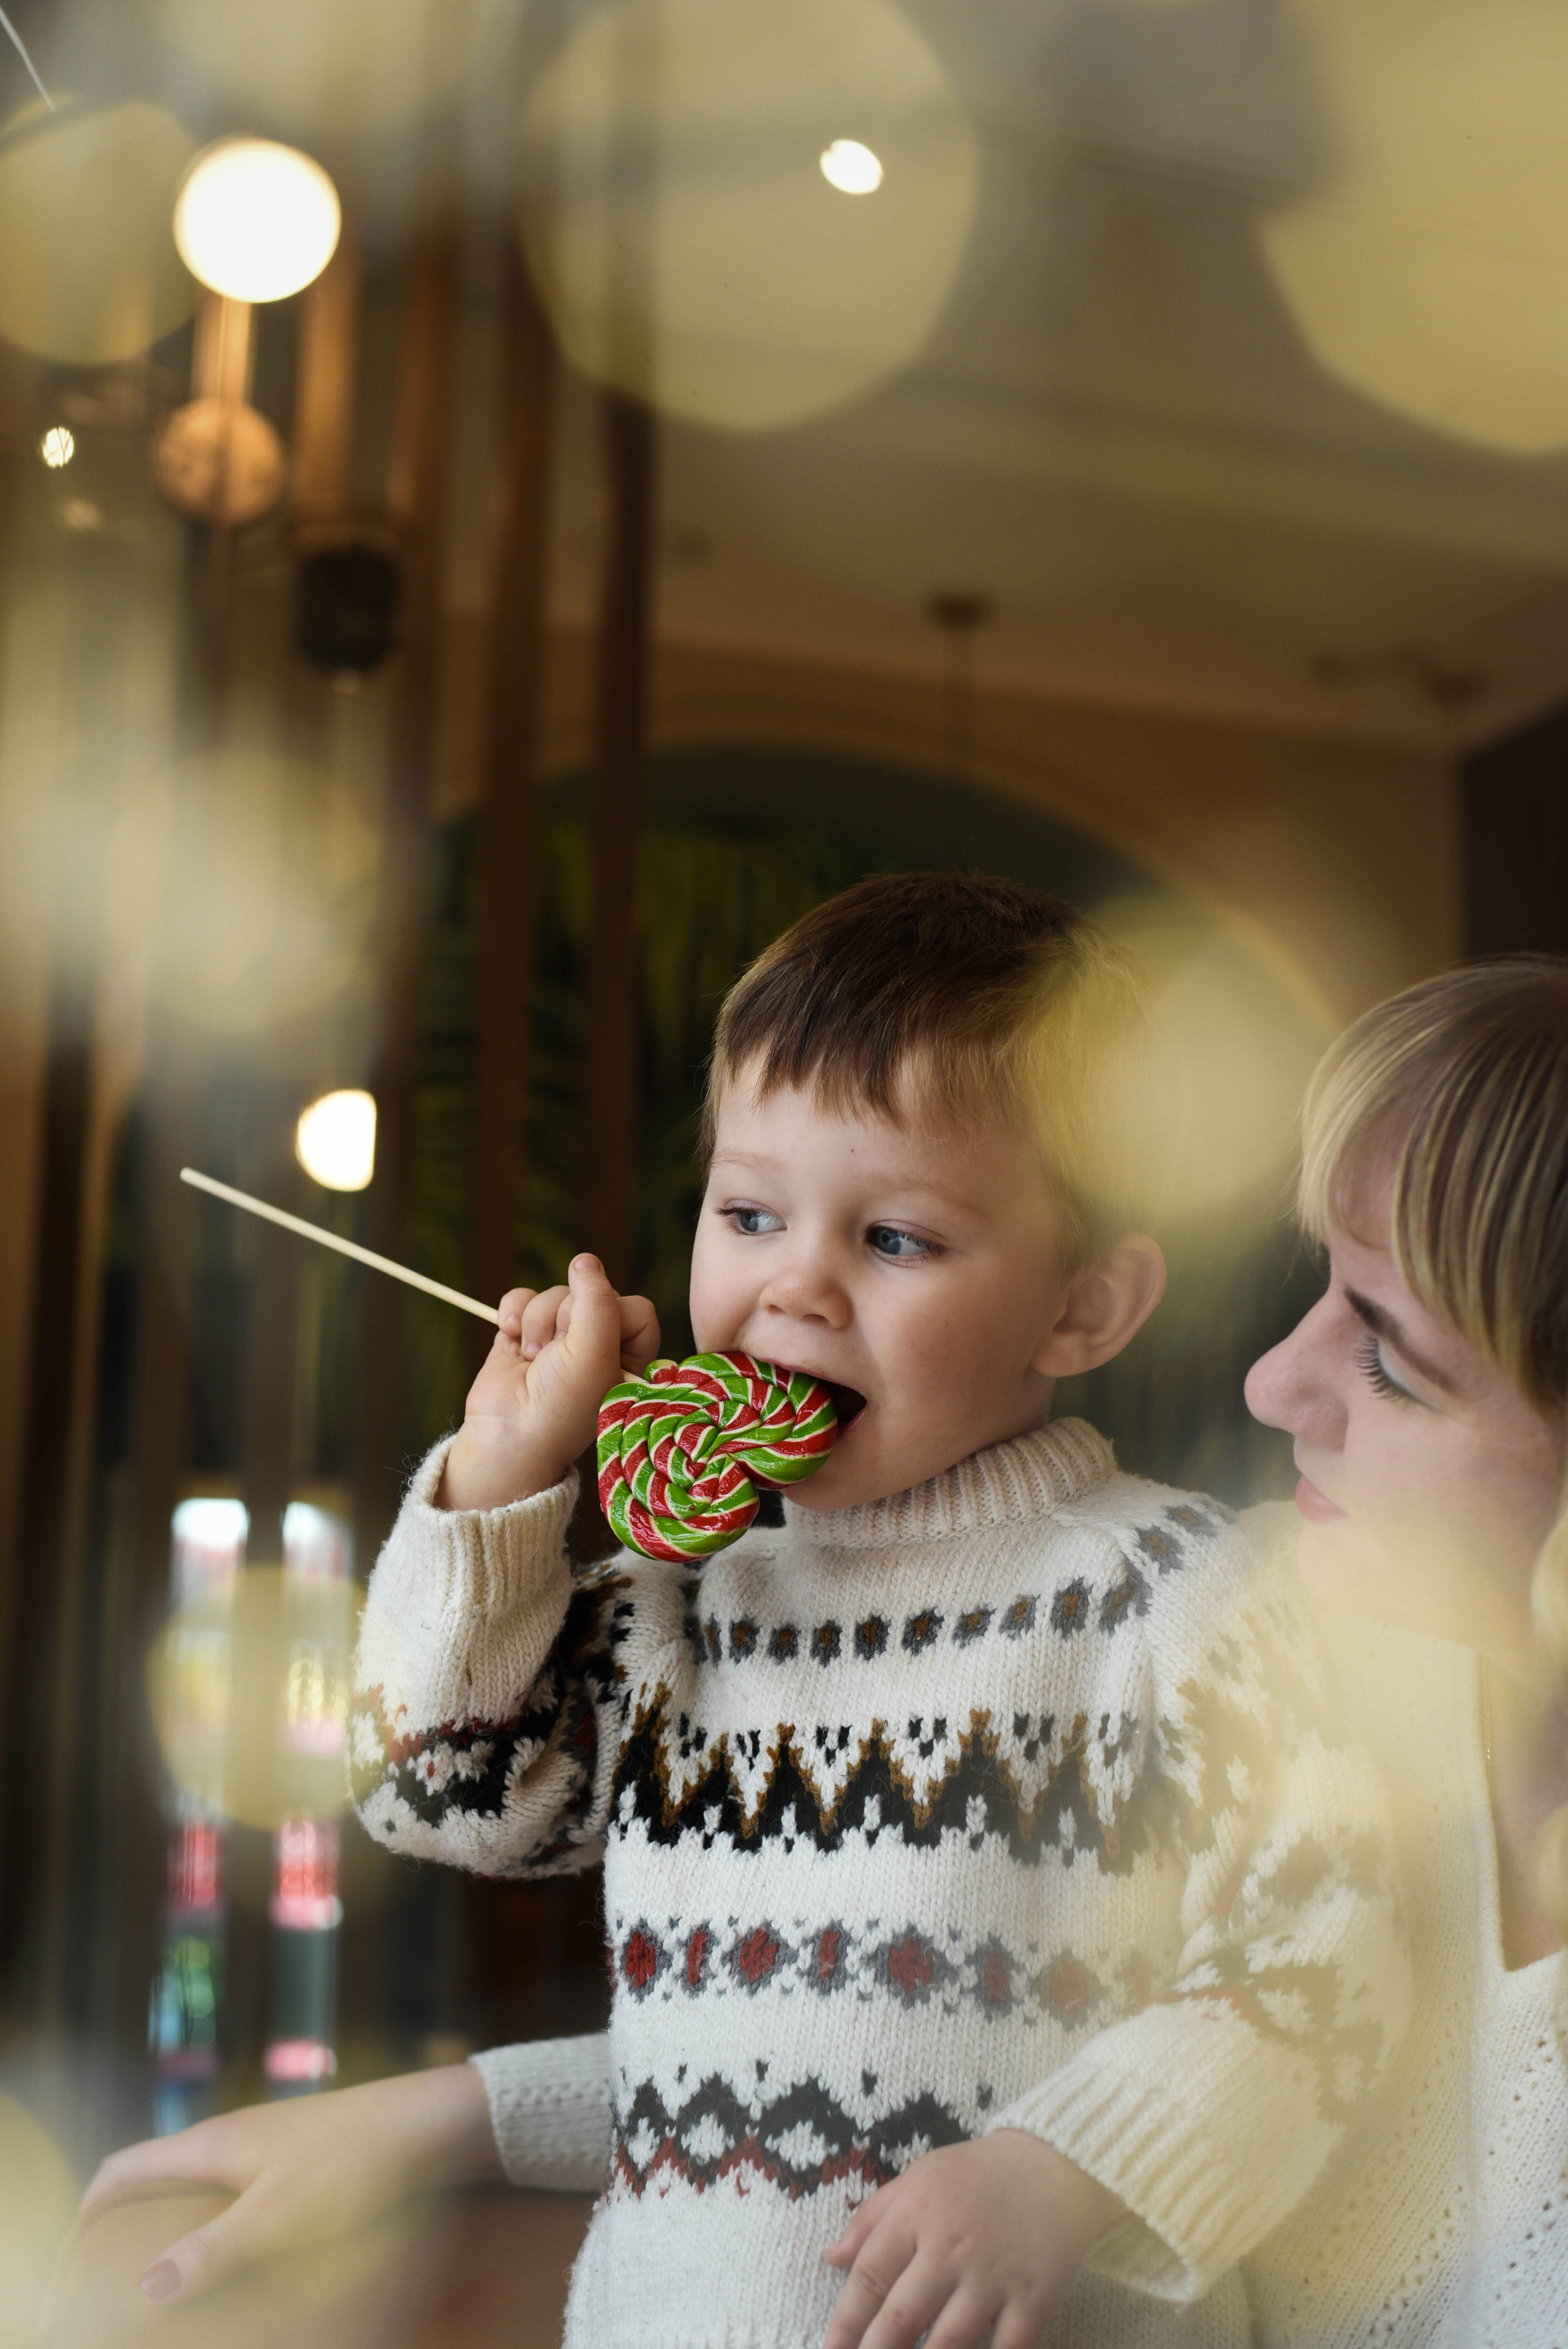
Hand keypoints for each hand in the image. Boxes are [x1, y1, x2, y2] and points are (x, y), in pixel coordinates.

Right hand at [79, 2064, 500, 2306]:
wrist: (427, 2125)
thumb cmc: (356, 2163)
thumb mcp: (280, 2216)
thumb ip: (214, 2249)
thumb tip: (145, 2287)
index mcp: (211, 2144)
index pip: (121, 2169)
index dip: (83, 2215)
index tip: (67, 2266)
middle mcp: (229, 2138)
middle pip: (151, 2178)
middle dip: (120, 2226)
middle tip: (109, 2286)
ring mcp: (263, 2146)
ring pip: (193, 2187)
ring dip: (170, 2229)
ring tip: (166, 2286)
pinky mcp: (295, 2161)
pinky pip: (233, 2193)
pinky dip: (213, 2226)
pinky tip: (233, 2264)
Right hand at [439, 1256, 659, 1509]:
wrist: (508, 1435)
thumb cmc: (561, 1405)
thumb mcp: (594, 1353)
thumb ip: (598, 1301)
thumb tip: (585, 1261)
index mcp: (629, 1356)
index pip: (635, 1307)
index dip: (611, 1314)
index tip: (593, 1341)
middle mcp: (597, 1344)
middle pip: (590, 1293)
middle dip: (566, 1317)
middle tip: (557, 1353)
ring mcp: (558, 1338)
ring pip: (554, 1293)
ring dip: (537, 1320)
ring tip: (533, 1356)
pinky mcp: (524, 1333)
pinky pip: (522, 1297)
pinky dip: (513, 1311)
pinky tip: (510, 1335)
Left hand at [822, 2133, 1121, 2348]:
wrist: (1054, 2161)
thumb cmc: (977, 2174)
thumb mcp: (918, 2177)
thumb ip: (872, 2218)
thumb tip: (831, 2258)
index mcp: (917, 2214)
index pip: (870, 2276)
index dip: (845, 2322)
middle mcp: (950, 2248)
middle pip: (902, 2317)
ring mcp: (993, 2276)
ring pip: (951, 2341)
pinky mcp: (1034, 2297)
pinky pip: (1009, 2347)